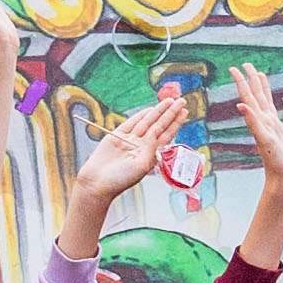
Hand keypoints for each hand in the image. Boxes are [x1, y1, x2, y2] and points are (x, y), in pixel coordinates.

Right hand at [57, 85, 194, 257]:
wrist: (98, 181)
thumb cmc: (120, 179)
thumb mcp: (141, 166)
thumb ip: (151, 150)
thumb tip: (157, 136)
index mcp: (150, 155)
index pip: (166, 135)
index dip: (175, 123)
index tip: (184, 112)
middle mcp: (142, 146)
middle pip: (159, 125)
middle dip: (170, 113)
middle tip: (181, 101)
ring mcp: (130, 140)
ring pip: (148, 122)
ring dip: (158, 111)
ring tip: (170, 101)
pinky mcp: (117, 136)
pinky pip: (132, 122)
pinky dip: (141, 115)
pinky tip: (151, 109)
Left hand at [231, 69, 282, 207]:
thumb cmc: (274, 163)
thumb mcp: (264, 140)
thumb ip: (253, 122)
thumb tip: (240, 104)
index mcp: (259, 121)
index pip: (248, 97)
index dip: (241, 82)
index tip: (233, 68)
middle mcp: (265, 122)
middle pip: (257, 95)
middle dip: (251, 79)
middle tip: (246, 64)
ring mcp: (276, 128)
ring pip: (269, 102)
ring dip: (265, 89)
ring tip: (262, 75)